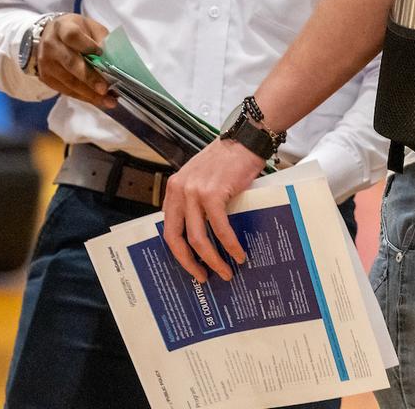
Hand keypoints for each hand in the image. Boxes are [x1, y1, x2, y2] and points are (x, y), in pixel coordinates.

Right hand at [34, 14, 115, 109]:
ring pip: (69, 81)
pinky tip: (98, 100)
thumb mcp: (90, 28)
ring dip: (90, 93)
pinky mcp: (46, 78)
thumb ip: (101, 40)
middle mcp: (51, 45)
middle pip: (71, 62)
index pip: (73, 36)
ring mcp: (46, 63)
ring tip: (108, 100)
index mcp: (63, 27)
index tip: (101, 54)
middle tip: (105, 88)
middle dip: (89, 78)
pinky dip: (84, 97)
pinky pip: (67, 91)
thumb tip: (113, 60)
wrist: (50, 36)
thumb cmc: (75, 31)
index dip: (87, 45)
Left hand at [161, 138, 267, 282]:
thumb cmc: (227, 159)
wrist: (245, 138)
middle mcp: (180, 190)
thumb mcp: (201, 179)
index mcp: (175, 189)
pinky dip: (230, 245)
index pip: (169, 229)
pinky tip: (239, 254)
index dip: (178, 252)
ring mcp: (195, 192)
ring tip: (226, 271)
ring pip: (198, 238)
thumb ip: (196, 201)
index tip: (191, 267)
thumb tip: (205, 234)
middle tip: (203, 277)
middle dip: (189, 263)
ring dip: (213, 259)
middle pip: (177, 238)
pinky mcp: (213, 193)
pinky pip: (220, 228)